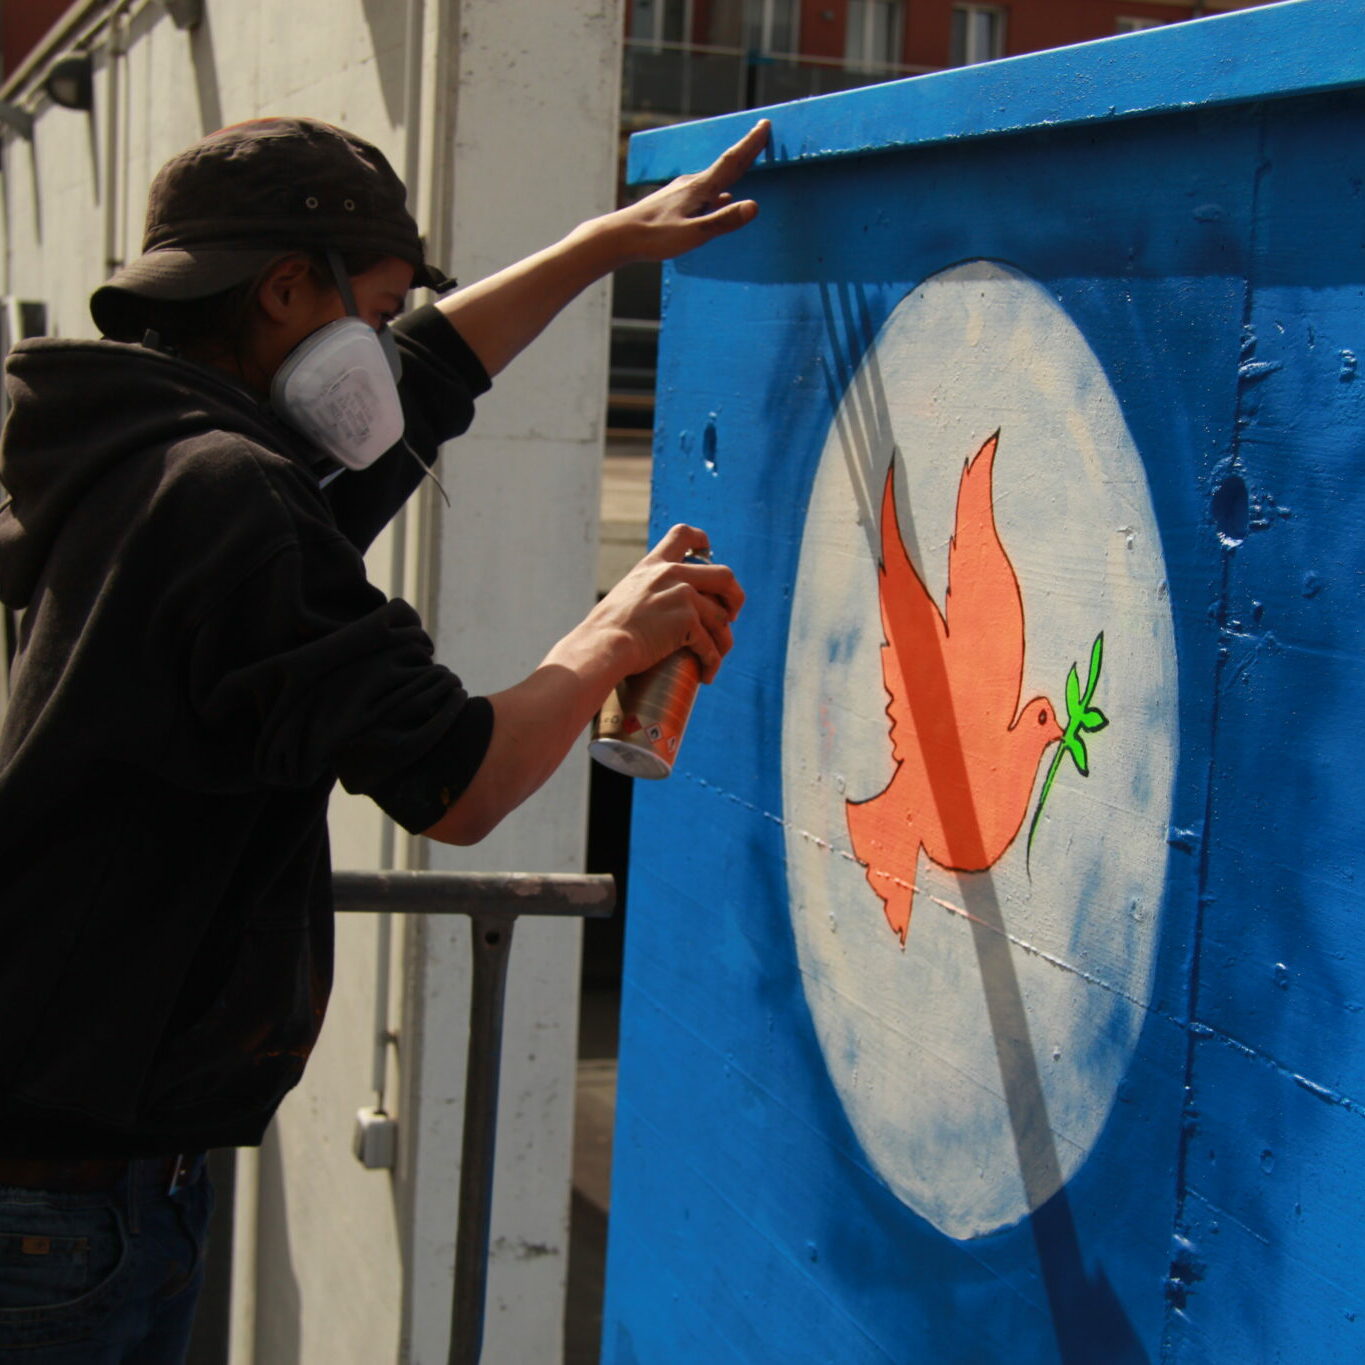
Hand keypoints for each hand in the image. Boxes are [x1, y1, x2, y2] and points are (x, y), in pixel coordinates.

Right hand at [591, 524, 744, 683]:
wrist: (603, 645)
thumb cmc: (605, 631)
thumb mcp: (625, 596)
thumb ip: (644, 594)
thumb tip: (654, 612)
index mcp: (654, 565)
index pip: (682, 534)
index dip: (702, 541)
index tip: (708, 554)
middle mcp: (673, 574)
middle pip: (724, 575)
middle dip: (735, 597)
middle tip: (731, 617)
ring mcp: (683, 595)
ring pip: (722, 618)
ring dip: (723, 642)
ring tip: (716, 658)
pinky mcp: (687, 621)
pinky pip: (710, 645)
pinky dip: (711, 663)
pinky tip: (707, 675)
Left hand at [607, 119, 770, 263]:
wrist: (619, 236)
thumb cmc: (655, 236)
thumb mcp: (693, 234)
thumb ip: (723, 221)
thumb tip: (754, 206)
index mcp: (700, 188)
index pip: (732, 161)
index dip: (750, 144)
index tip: (764, 125)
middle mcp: (692, 184)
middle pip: (725, 165)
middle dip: (746, 151)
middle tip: (761, 134)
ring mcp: (681, 191)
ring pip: (714, 178)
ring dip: (733, 169)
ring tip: (746, 163)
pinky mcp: (673, 202)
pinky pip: (703, 191)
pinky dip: (718, 189)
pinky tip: (721, 198)